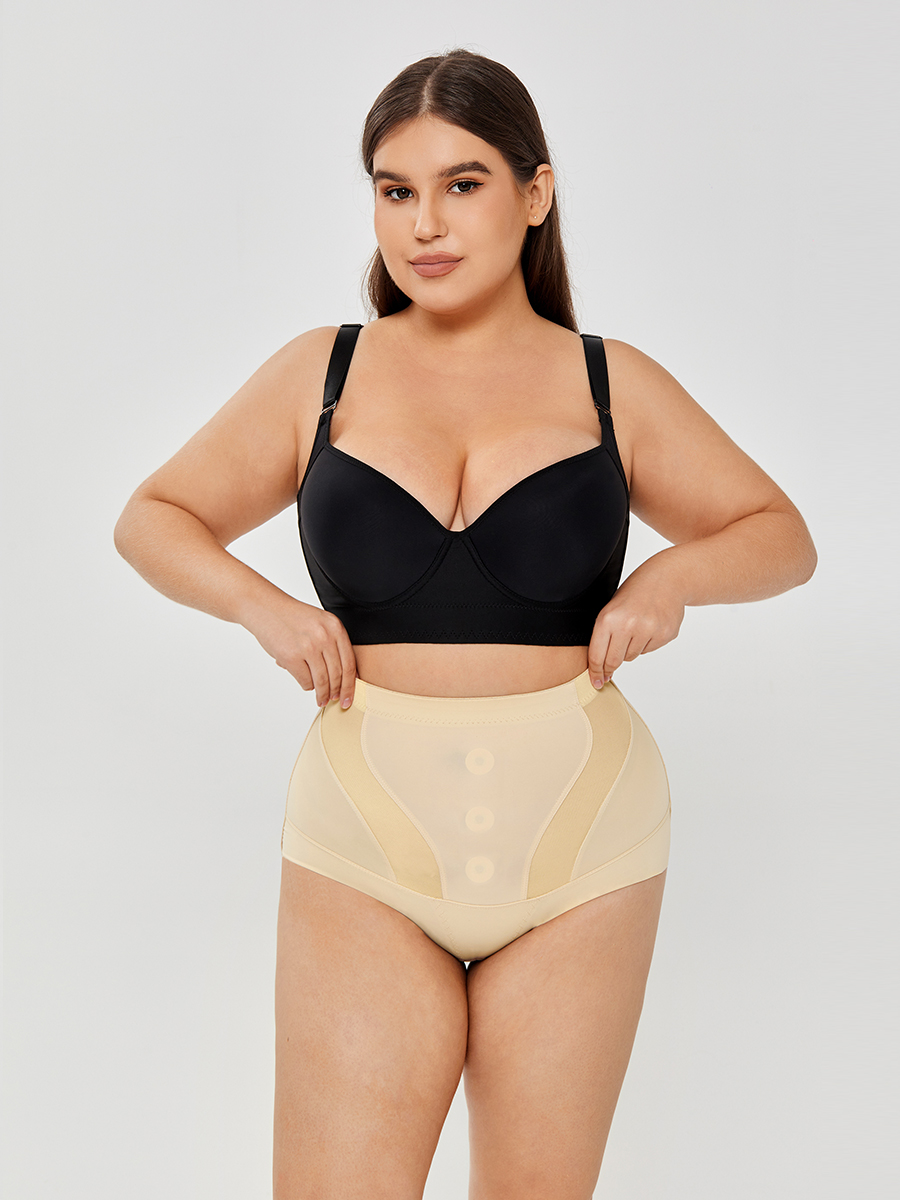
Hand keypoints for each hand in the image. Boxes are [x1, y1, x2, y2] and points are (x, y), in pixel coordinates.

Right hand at [244, 596, 356, 708]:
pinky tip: (307, 685)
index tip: (349, 697)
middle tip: (335, 700)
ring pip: (322, 681)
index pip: (349, 662)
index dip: (350, 684)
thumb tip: (344, 676)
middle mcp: (324, 636)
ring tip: (322, 699)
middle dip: (337, 692)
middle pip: (337, 674)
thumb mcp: (320, 623)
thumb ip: (333, 643)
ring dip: (322, 694)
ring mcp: (308, 647)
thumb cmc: (291, 617)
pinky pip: (305, 681)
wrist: (265, 608)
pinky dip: (307, 686)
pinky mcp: (291, 657)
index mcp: (335, 627)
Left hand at [588, 557, 684, 686]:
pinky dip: (646, 643)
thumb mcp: (612, 608)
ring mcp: (648, 630)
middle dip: (610, 667)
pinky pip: (647, 650)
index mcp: (608, 618)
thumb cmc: (635, 592)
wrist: (667, 578)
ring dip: (629, 649)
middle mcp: (627, 625)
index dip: (595, 672)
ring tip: (634, 628)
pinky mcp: (664, 634)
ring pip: (631, 656)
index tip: (595, 682)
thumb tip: (600, 665)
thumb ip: (605, 634)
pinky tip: (649, 626)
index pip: (597, 654)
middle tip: (608, 672)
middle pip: (614, 661)